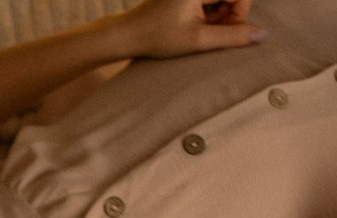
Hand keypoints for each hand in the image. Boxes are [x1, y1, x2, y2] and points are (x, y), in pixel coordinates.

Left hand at [120, 0, 265, 56]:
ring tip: (197, 29)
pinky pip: (210, 0)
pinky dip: (208, 14)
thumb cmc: (159, 36)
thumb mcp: (198, 39)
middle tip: (206, 32)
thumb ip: (231, 36)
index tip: (225, 29)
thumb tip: (262, 35)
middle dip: (226, 15)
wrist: (130, 33)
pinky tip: (193, 24)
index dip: (239, 12)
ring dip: (217, 16)